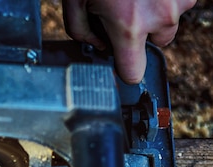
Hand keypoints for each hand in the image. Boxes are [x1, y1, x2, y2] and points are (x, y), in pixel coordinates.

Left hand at [62, 0, 195, 83]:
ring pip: (169, 20)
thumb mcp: (75, 3)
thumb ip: (82, 34)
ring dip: (154, 12)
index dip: (124, 68)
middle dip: (140, 33)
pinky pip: (178, 0)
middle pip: (156, 44)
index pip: (133, 73)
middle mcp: (160, 15)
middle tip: (123, 10)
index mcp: (128, 26)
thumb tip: (100, 46)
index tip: (119, 61)